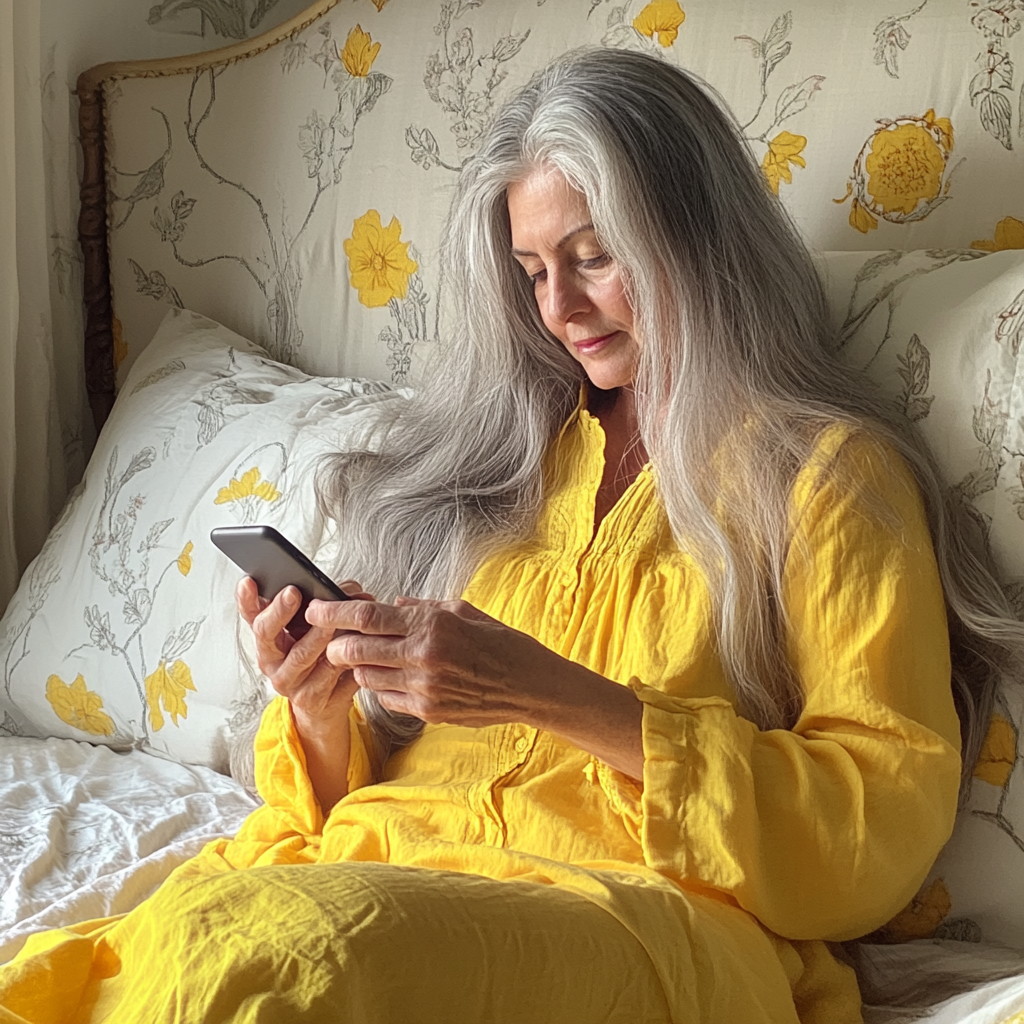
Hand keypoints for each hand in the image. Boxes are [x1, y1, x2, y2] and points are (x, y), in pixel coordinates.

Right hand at [235, 576, 373, 736]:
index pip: (251, 616)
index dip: (247, 599)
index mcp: (267, 640)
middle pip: (266, 634)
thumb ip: (323, 607)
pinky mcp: (311, 699)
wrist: (325, 706)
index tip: (249, 582)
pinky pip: (328, 675)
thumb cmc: (318, 659)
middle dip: (279, 611)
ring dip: (317, 635)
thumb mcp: (313, 631)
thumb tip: (349, 589)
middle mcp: (272, 661)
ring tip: (331, 620)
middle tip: (293, 593)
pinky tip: (354, 645)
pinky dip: (342, 658)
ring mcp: (290, 682)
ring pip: (301, 656)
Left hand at [307, 596, 643, 779]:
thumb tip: (389, 606)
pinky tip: (394, 678)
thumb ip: (421, 608)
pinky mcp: (428, 711)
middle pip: (355, 649)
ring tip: (365, 657)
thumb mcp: (462, 611)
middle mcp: (423, 656)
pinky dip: (383, 686)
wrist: (528, 685)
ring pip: (366, 677)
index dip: (333, 612)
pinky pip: (387, 698)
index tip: (314, 608)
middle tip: (329, 639)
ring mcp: (424, 688)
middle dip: (335, 644)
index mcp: (431, 625)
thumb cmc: (498, 642)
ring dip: (359, 666)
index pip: (367, 616)